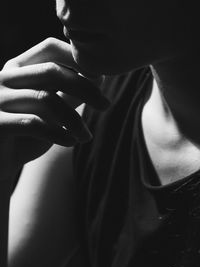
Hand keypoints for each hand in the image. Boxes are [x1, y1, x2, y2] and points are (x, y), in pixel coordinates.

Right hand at [0, 38, 108, 178]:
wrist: (0, 161)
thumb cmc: (27, 134)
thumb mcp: (52, 111)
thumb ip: (70, 94)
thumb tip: (99, 77)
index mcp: (19, 69)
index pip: (50, 48)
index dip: (77, 58)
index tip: (100, 78)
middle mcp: (5, 79)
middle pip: (51, 71)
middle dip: (85, 87)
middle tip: (105, 105)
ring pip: (46, 99)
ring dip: (74, 120)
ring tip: (86, 136)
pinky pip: (33, 123)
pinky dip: (58, 134)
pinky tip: (71, 142)